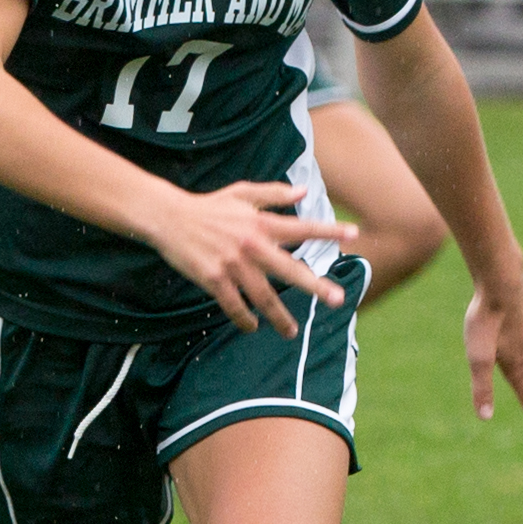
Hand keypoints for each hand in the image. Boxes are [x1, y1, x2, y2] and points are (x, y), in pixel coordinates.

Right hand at [146, 180, 356, 337]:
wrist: (169, 218)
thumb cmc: (208, 206)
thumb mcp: (242, 192)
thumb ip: (274, 193)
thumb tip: (304, 191)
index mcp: (261, 222)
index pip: (301, 227)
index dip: (328, 231)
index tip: (353, 235)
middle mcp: (252, 244)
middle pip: (290, 270)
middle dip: (316, 286)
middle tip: (338, 300)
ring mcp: (233, 264)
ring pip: (263, 297)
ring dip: (279, 317)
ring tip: (291, 332)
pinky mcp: (214, 279)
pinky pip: (234, 305)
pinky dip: (244, 318)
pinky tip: (252, 327)